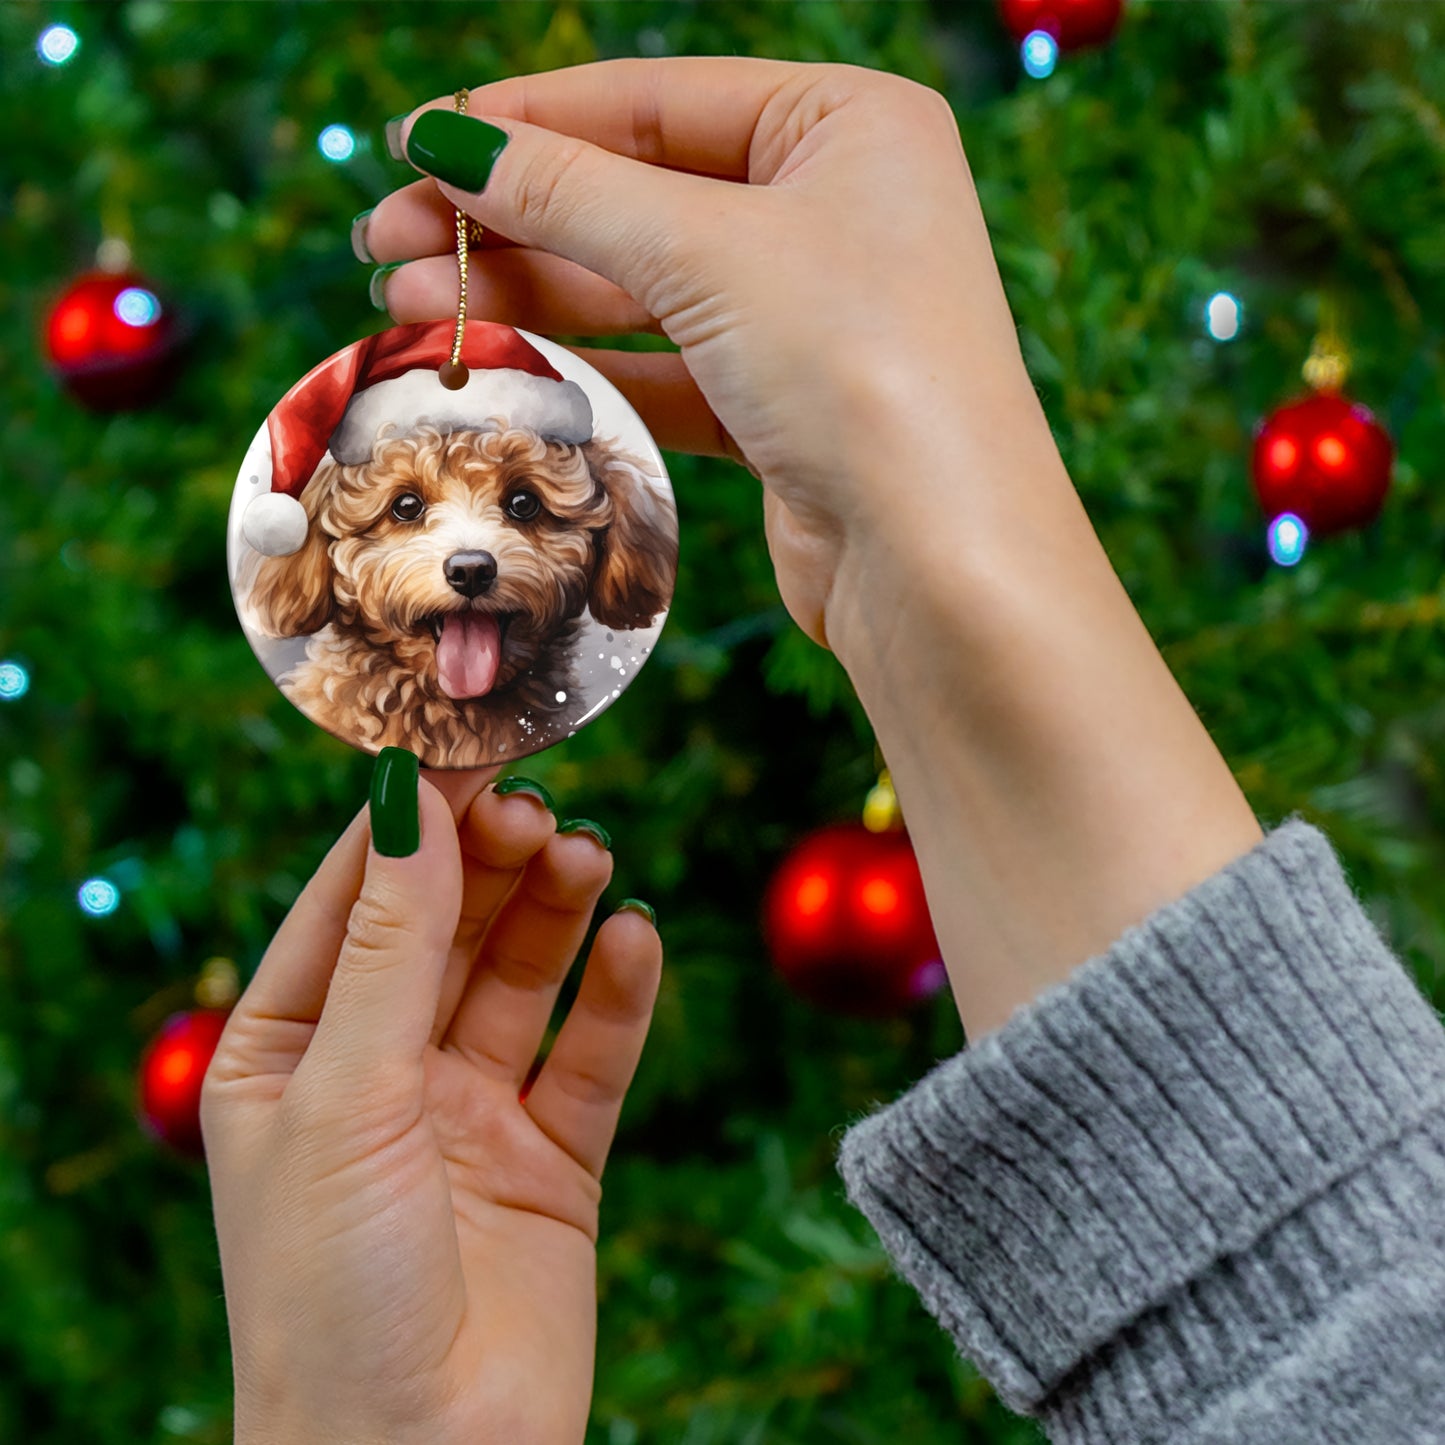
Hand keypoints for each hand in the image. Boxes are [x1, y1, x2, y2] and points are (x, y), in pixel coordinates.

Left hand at [202, 766, 660, 1444]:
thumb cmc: (332, 1293)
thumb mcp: (346, 1095)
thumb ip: (391, 947)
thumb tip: (409, 802)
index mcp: (289, 1053)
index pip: (352, 902)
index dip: (409, 824)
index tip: (466, 749)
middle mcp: (380, 1073)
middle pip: (447, 928)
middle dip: (491, 863)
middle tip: (540, 807)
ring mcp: (469, 1114)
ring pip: (521, 978)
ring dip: (555, 912)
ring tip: (589, 857)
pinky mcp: (552, 1160)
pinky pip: (591, 1055)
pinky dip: (617, 995)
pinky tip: (635, 939)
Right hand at [361, 60, 1262, 1039]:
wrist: (940, 562)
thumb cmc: (862, 370)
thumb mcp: (707, 251)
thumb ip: (570, 192)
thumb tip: (448, 143)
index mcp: (848, 126)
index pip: (654, 99)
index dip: (526, 123)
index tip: (416, 147)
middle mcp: (835, 210)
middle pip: (638, 194)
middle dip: (510, 219)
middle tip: (387, 243)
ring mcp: (811, 313)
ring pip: (642, 286)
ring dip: (530, 292)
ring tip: (412, 302)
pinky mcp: (785, 405)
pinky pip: (666, 362)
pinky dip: (586, 359)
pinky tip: (501, 355)